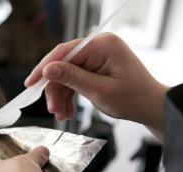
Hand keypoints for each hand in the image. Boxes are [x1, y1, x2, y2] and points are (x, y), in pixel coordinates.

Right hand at [25, 33, 167, 132]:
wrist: (151, 108)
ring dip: (61, 96)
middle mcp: (99, 46)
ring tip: (62, 115)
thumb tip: (48, 69)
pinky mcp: (96, 67)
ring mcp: (97, 57)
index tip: (31, 84)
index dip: (45, 68)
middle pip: (63, 65)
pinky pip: (75, 79)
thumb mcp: (99, 90)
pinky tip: (67, 111)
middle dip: (56, 89)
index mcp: (103, 45)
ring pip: (67, 75)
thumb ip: (71, 78)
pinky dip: (69, 96)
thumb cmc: (133, 99)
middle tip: (52, 109)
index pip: (65, 52)